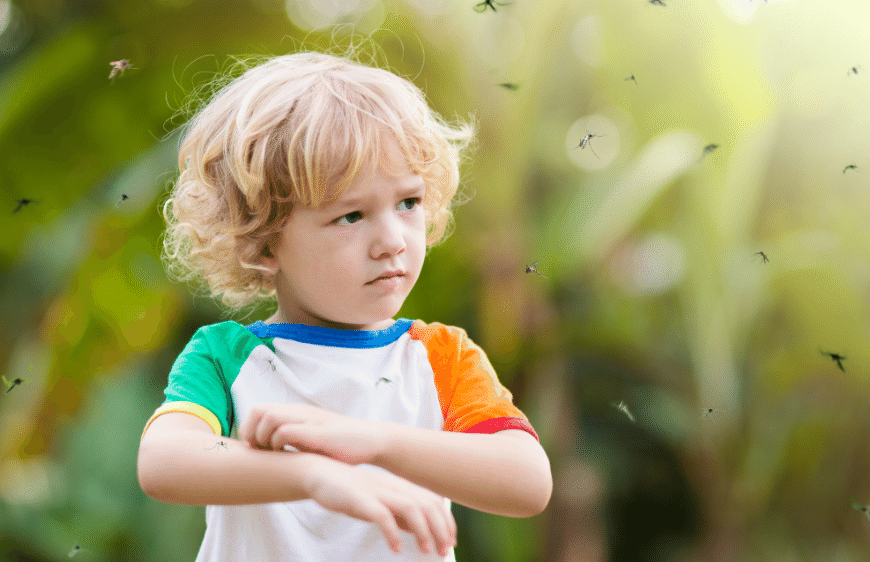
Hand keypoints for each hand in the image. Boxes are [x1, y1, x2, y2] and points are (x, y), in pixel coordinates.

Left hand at [238, 403, 386, 465]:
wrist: (372, 440)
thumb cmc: (341, 444)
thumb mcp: (312, 439)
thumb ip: (293, 440)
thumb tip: (270, 452)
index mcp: (296, 412)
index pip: (259, 409)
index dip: (248, 427)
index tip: (253, 447)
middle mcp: (300, 411)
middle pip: (259, 410)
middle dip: (249, 431)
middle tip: (257, 450)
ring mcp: (309, 419)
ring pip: (270, 417)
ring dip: (262, 436)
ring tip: (270, 452)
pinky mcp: (318, 432)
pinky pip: (287, 431)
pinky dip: (279, 443)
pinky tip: (286, 455)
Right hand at [304, 460, 457, 556]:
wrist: (319, 473)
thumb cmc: (351, 491)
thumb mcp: (380, 503)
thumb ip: (399, 515)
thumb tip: (417, 531)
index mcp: (400, 486)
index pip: (432, 501)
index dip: (445, 521)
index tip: (450, 541)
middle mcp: (393, 486)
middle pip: (427, 504)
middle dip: (440, 528)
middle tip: (443, 551)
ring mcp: (378, 491)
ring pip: (410, 507)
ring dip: (422, 530)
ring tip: (426, 550)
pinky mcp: (360, 499)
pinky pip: (382, 516)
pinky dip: (392, 532)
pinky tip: (395, 548)